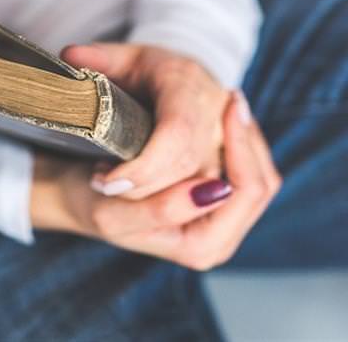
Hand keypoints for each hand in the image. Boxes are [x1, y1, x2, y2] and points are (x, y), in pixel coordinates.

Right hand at [30, 92, 281, 269]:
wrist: (86, 194)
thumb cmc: (94, 204)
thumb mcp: (113, 214)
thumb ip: (160, 209)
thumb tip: (213, 190)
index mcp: (201, 247)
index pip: (243, 193)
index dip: (238, 149)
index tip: (224, 106)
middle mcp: (220, 237)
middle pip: (258, 182)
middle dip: (243, 139)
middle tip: (230, 100)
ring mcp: (223, 216)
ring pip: (261, 171)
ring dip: (246, 136)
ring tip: (232, 103)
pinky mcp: (221, 194)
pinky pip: (251, 163)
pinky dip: (242, 138)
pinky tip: (229, 114)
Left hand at [61, 43, 227, 198]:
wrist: (186, 80)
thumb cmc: (150, 71)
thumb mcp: (122, 58)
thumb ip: (97, 57)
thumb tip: (70, 55)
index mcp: (187, 83)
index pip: (176, 133)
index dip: (144, 166)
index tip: (107, 182)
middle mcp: (215, 113)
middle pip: (186, 166)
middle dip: (141, 187)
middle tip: (101, 184)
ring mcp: (227, 139)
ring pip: (199, 186)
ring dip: (154, 197)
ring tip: (115, 185)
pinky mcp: (230, 160)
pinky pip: (207, 195)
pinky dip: (171, 202)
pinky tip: (140, 192)